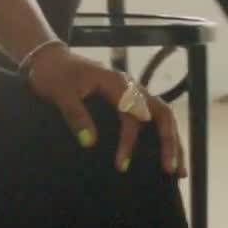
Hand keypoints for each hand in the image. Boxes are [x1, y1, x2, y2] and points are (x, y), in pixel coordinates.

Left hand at [23, 46, 185, 177]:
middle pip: (160, 112)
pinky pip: (152, 115)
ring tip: (178, 170)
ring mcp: (131, 91)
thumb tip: (90, 142)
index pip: (131, 114)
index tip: (122, 164)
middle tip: (171, 170)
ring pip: (161, 114)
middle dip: (169, 141)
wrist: (49, 58)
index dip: (130, 140)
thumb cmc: (54, 74)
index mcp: (115, 82)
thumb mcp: (60, 93)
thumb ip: (75, 115)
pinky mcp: (127, 98)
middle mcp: (130, 86)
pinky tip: (167, 153)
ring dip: (172, 140)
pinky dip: (163, 134)